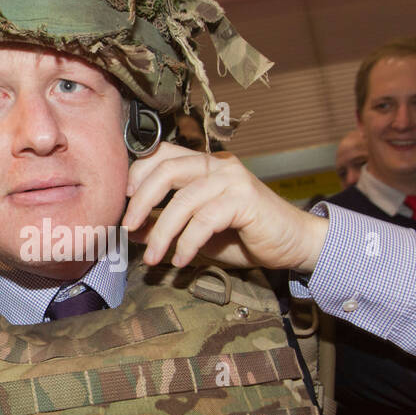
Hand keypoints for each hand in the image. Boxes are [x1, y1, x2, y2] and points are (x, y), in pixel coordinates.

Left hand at [122, 142, 328, 271]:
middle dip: (141, 200)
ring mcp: (232, 179)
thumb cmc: (245, 235)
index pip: (162, 153)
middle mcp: (218, 165)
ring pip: (184, 200)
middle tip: (127, 228)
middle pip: (166, 169)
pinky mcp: (245, 199)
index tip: (123, 199)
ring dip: (163, 232)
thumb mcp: (196, 232)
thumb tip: (133, 230)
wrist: (292, 244)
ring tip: (153, 258)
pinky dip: (188, 242)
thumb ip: (166, 226)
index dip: (138, 171)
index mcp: (204, 165)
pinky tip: (182, 261)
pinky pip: (205, 219)